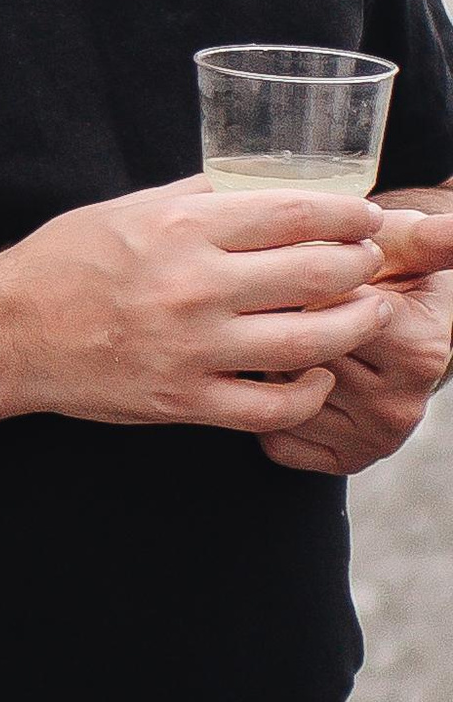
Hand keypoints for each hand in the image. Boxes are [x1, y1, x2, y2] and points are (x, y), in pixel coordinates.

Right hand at [0, 177, 427, 439]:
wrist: (8, 332)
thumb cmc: (65, 262)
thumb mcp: (129, 208)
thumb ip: (197, 196)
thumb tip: (258, 184)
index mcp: (182, 228)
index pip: (296, 212)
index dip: (349, 214)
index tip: (367, 218)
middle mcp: (194, 285)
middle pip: (318, 274)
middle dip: (363, 265)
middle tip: (371, 263)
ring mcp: (193, 348)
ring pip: (311, 343)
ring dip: (356, 325)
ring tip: (368, 314)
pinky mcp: (184, 401)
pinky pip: (273, 406)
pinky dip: (309, 393)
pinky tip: (316, 377)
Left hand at [261, 227, 452, 474]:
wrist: (394, 326)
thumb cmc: (390, 273)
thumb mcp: (405, 245)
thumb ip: (431, 237)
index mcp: (422, 350)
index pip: (330, 314)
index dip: (309, 288)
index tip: (316, 276)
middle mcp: (403, 407)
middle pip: (302, 355)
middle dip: (285, 323)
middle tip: (299, 309)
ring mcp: (374, 441)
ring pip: (284, 394)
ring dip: (270, 363)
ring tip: (299, 340)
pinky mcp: (345, 463)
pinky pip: (278, 439)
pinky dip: (270, 410)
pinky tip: (292, 381)